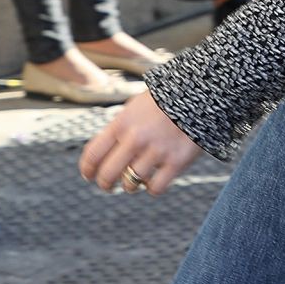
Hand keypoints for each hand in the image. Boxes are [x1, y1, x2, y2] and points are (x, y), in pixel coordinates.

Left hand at [79, 88, 202, 195]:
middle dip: (105, 184)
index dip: (87, 169)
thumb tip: (101, 157)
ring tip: (135, 181)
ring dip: (130, 186)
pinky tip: (154, 181)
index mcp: (121, 123)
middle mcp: (136, 138)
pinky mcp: (177, 162)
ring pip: (130, 184)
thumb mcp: (133, 110)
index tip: (89, 176)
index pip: (93, 154)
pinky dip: (152, 188)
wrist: (197, 95)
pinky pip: (156, 188)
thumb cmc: (161, 104)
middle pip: (108, 174)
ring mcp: (157, 151)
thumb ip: (117, 131)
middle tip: (108, 186)